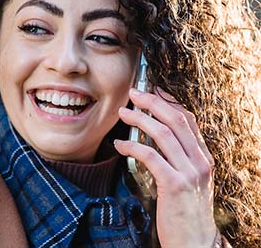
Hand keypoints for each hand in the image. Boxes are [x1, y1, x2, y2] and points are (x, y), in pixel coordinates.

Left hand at [114, 88, 216, 247]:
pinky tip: (119, 145)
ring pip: (163, 133)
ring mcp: (189, 172)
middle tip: (133, 93)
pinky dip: (132, 147)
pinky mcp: (174, 184)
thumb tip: (156, 135)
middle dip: (153, 102)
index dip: (169, 101)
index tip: (153, 90)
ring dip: (140, 119)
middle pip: (176, 119)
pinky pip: (150, 156)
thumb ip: (178, 157)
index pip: (188, 119)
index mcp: (203, 156)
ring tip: (123, 113)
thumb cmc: (186, 209)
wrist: (195, 241)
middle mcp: (199, 160)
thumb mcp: (189, 178)